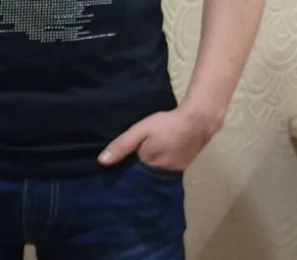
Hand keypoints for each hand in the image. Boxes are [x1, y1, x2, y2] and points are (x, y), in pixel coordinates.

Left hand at [98, 104, 223, 170]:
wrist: (197, 122)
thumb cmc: (166, 124)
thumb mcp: (141, 130)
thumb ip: (122, 145)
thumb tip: (101, 162)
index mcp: (148, 165)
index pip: (129, 176)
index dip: (120, 173)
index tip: (109, 172)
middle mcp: (159, 174)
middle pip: (141, 177)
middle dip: (132, 173)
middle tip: (120, 165)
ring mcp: (172, 173)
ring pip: (152, 175)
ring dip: (145, 171)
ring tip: (134, 162)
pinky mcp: (180, 168)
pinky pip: (163, 171)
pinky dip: (157, 167)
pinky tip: (153, 159)